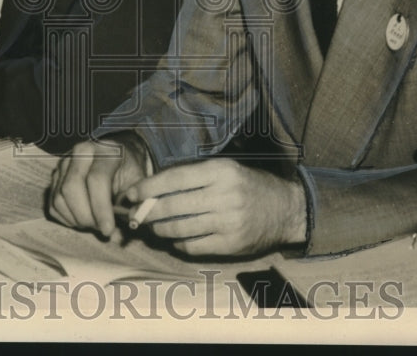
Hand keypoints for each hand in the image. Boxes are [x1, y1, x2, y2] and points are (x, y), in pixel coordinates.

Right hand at [48, 135, 149, 238]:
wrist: (118, 159)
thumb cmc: (129, 173)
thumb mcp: (140, 182)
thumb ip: (139, 199)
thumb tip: (132, 218)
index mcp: (105, 150)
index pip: (97, 179)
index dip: (101, 208)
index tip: (108, 229)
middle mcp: (80, 152)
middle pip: (71, 187)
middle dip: (86, 216)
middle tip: (100, 229)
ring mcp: (64, 164)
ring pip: (60, 198)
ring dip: (77, 219)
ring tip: (95, 224)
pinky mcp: (55, 177)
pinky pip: (53, 205)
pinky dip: (68, 219)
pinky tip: (84, 219)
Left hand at [122, 159, 306, 256]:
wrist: (286, 208)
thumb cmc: (248, 185)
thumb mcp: (225, 170)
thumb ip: (194, 177)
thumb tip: (153, 189)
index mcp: (220, 171)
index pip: (174, 178)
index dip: (148, 187)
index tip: (130, 193)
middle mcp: (224, 195)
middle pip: (173, 205)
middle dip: (147, 212)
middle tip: (133, 215)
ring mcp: (228, 221)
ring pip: (180, 228)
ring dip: (159, 229)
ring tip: (152, 228)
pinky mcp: (231, 244)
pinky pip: (193, 246)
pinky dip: (178, 243)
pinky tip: (174, 239)